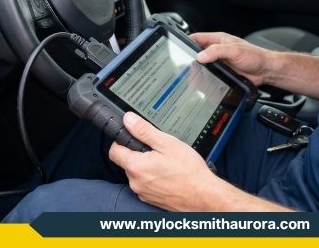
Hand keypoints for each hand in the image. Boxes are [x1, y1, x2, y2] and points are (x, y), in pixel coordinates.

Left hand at [108, 112, 227, 210]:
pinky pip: (146, 185)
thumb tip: (128, 120)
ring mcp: (143, 193)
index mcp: (136, 166)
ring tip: (166, 164)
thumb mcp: (167, 143)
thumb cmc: (189, 171)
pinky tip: (168, 175)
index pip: (114, 151)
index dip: (122, 141)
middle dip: (139, 154)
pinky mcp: (150, 200)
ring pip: (137, 174)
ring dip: (147, 167)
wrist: (204, 196)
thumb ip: (144, 131)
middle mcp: (135, 182)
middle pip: (127, 162)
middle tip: (158, 150)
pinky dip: (154, 179)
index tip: (133, 138)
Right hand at [191, 32, 275, 85]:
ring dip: (198, 70)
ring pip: (203, 65)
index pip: (198, 38)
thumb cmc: (256, 56)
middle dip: (191, 59)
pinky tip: (202, 83)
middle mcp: (217, 50)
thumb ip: (217, 51)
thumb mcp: (235, 51)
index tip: (179, 49)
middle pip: (198, 53)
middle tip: (186, 67)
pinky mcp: (223, 73)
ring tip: (193, 77)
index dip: (187, 42)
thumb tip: (201, 55)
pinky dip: (205, 78)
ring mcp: (219, 62)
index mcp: (219, 40)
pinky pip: (210, 75)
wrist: (266, 70)